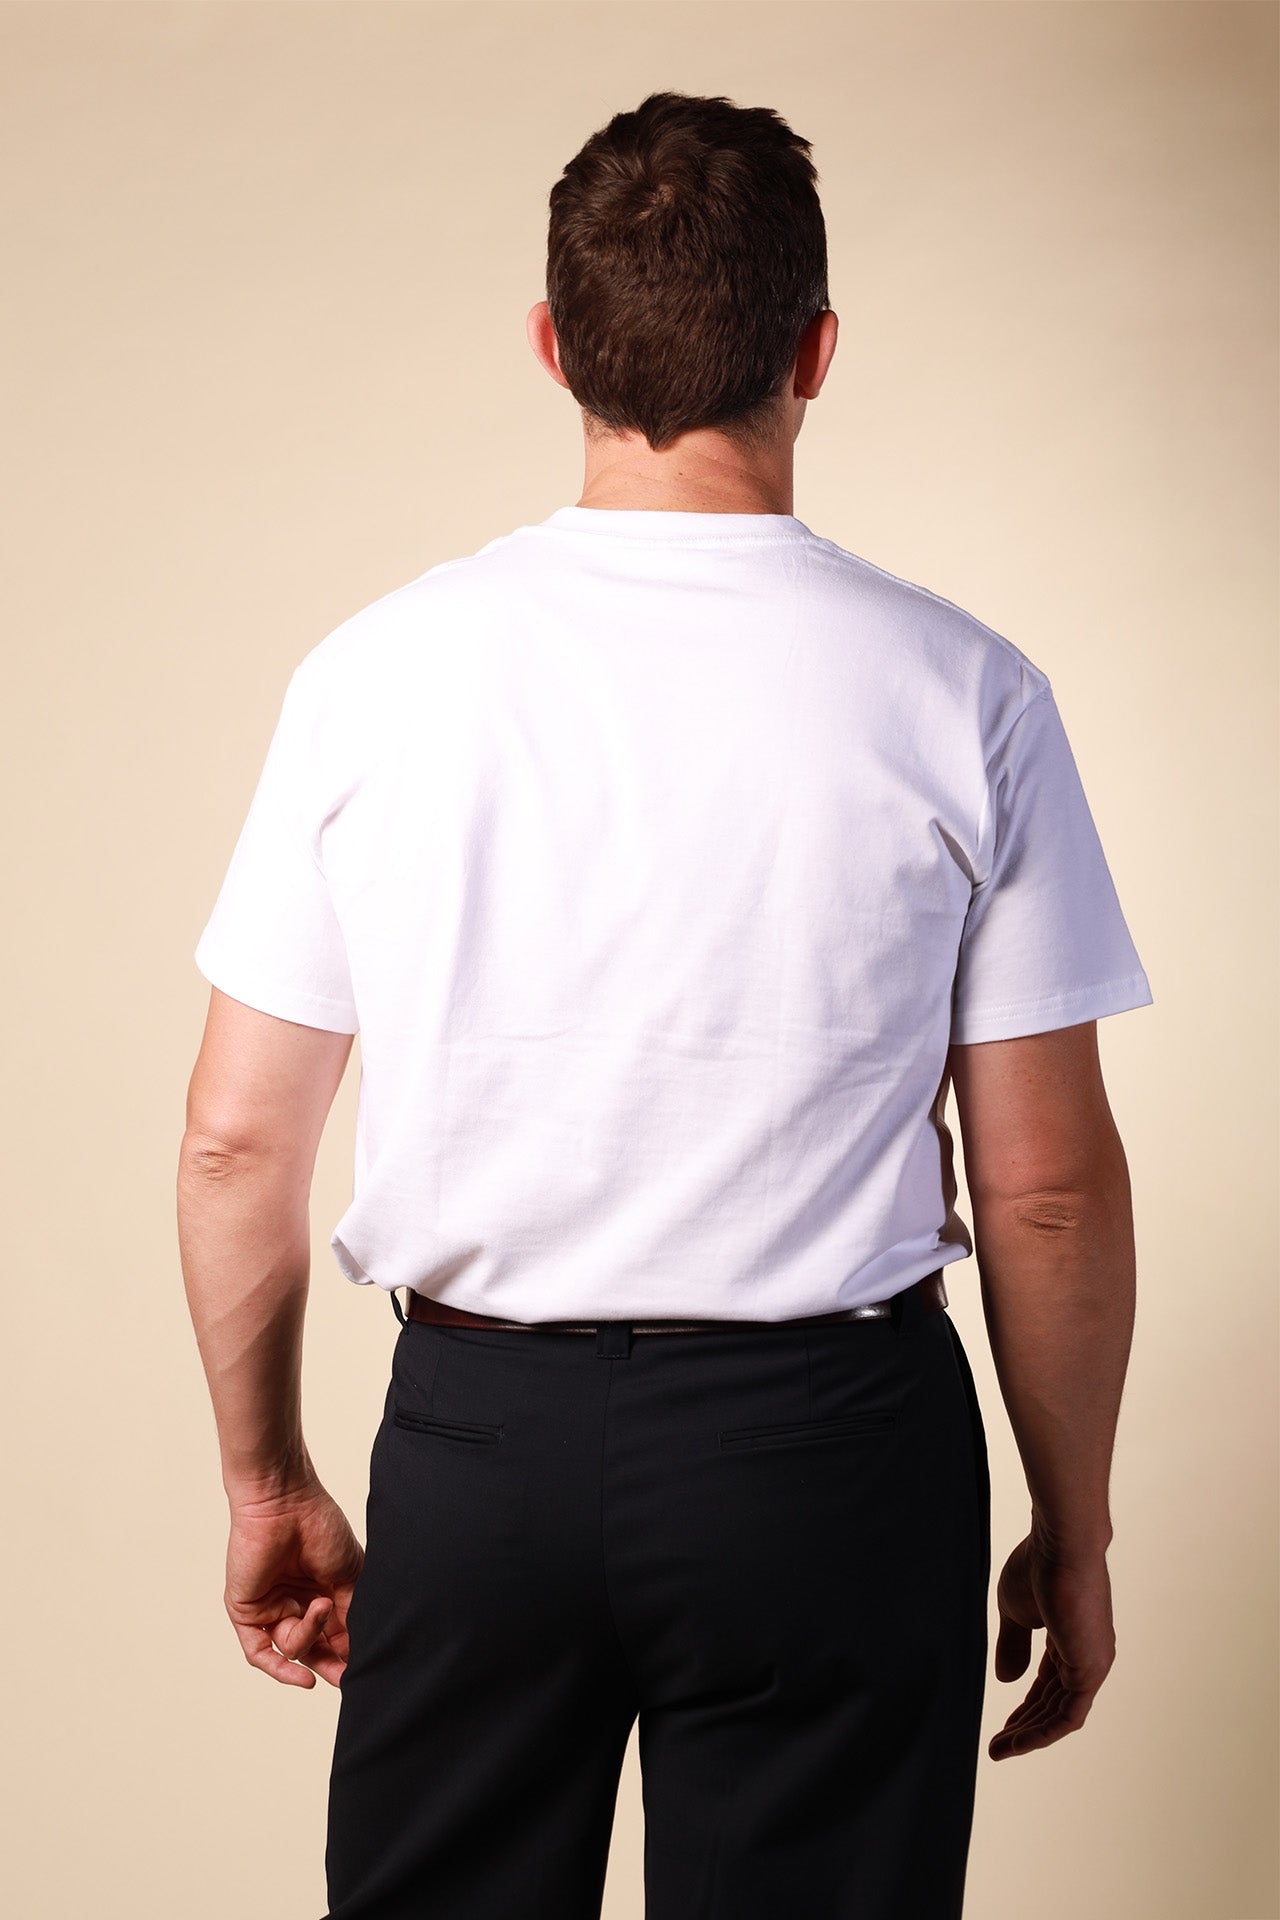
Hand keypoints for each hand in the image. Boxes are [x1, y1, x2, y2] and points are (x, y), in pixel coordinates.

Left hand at [224, 1481, 364, 1687]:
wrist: (286, 1503)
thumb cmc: (319, 1526)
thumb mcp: (347, 1575)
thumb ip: (349, 1614)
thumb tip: (356, 1651)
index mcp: (319, 1591)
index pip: (332, 1634)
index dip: (347, 1653)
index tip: (365, 1667)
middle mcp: (294, 1602)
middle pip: (310, 1648)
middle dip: (328, 1664)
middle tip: (345, 1678)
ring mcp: (269, 1607)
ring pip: (291, 1647)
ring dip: (310, 1634)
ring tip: (322, 1606)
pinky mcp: (246, 1611)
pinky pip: (259, 1652)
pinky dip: (280, 1668)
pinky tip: (303, 1676)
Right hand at [988, 1530, 1115, 1758]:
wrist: (1060, 1546)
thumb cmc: (1038, 1566)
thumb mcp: (1015, 1611)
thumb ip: (1012, 1645)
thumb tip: (1005, 1680)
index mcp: (1072, 1639)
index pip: (1049, 1684)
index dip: (1025, 1705)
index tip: (1001, 1723)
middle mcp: (1088, 1656)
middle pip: (1054, 1703)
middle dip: (1025, 1726)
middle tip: (998, 1744)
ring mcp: (1092, 1665)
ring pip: (1060, 1715)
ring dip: (1029, 1735)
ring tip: (1000, 1748)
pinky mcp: (1090, 1671)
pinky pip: (1067, 1716)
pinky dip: (1042, 1733)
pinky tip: (1017, 1741)